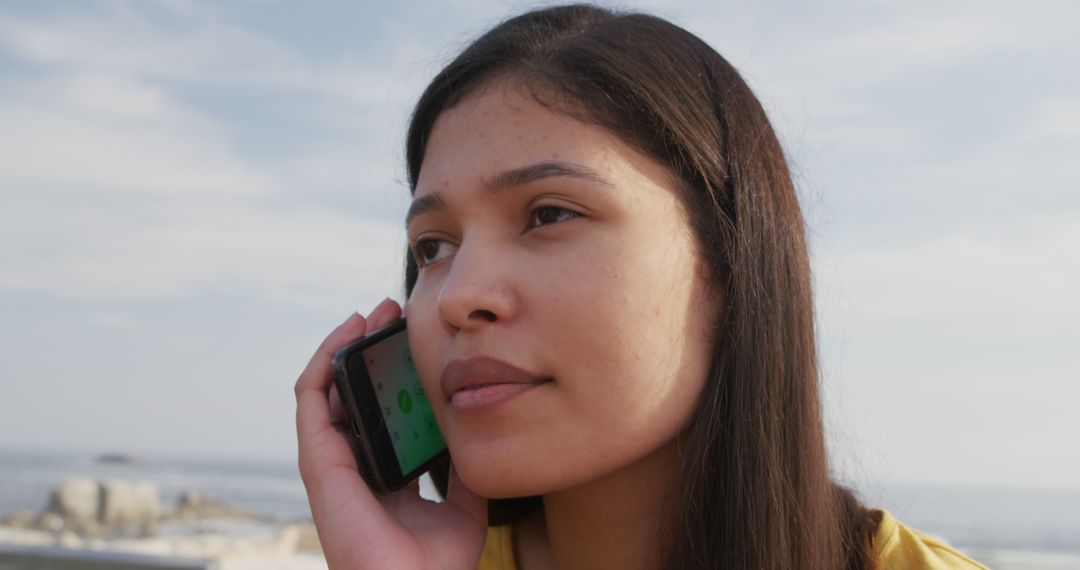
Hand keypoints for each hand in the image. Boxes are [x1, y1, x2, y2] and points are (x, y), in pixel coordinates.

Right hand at [295, 299, 487, 568]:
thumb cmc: (436, 563)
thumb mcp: (463, 503)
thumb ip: (462, 468)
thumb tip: (475, 432)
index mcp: (382, 476)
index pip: (380, 414)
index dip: (394, 375)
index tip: (420, 341)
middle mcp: (353, 466)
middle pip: (354, 395)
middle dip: (372, 350)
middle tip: (397, 313)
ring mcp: (333, 462)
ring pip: (327, 389)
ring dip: (346, 345)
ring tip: (374, 312)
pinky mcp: (319, 460)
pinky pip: (312, 398)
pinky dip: (326, 360)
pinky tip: (349, 332)